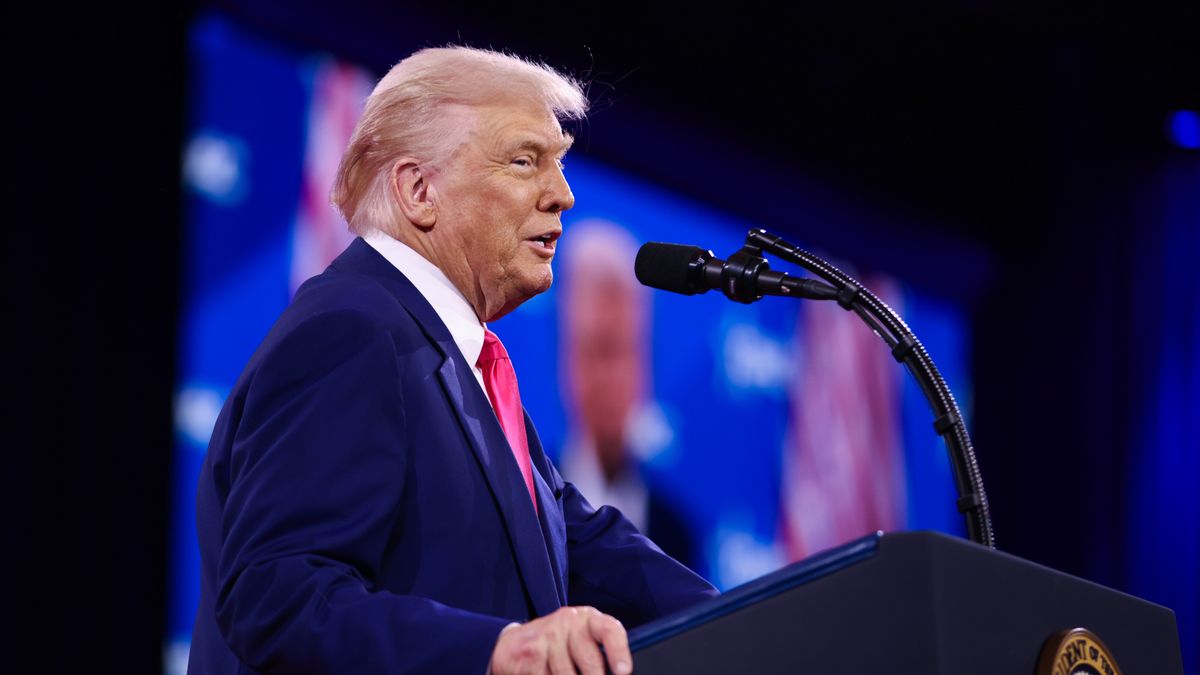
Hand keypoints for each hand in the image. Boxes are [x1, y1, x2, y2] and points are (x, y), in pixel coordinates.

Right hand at [489, 606, 632, 674]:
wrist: (517, 641)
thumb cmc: (560, 645)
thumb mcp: (582, 641)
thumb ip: (599, 655)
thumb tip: (618, 673)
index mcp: (588, 619)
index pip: (609, 630)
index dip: (619, 652)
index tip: (624, 671)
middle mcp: (569, 621)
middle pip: (591, 663)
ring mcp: (548, 634)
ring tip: (560, 674)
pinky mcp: (530, 650)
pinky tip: (545, 673)